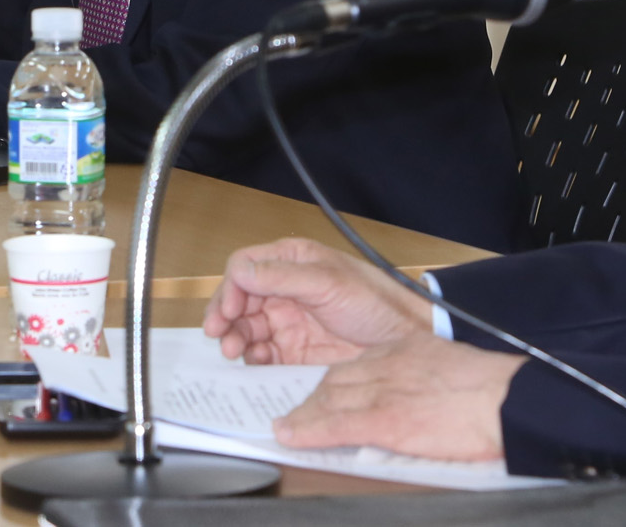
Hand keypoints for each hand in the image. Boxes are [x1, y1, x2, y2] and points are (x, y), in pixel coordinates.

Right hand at [203, 238, 431, 365]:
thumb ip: (282, 277)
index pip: (245, 268)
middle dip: (226, 318)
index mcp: (291, 262)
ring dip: (236, 339)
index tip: (228, 310)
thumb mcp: (327, 283)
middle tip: (220, 337)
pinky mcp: (295, 352)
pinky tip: (255, 363)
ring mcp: (289, 321)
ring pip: (247, 329)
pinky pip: (264, 355)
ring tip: (233, 352)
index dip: (231, 288)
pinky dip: (253, 360)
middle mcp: (285, 290)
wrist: (405, 339)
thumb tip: (239, 271)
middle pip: (239, 300)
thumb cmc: (375, 301)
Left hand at [274, 332, 524, 461]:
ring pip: (329, 398)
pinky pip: (336, 424)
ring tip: (287, 425)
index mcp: (409, 350)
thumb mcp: (455, 370)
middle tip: (296, 410)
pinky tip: (291, 436)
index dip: (335, 380)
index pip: (358, 363)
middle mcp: (390, 365)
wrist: (511, 399)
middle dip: (313, 395)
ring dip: (303, 413)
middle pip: (336, 378)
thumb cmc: (497, 390)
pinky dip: (309, 430)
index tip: (323, 391)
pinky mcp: (386, 420)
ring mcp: (385, 391)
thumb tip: (425, 399)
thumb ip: (431, 378)